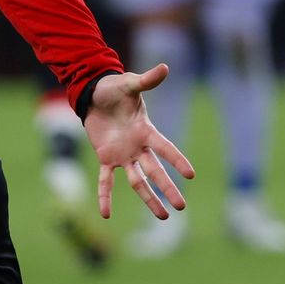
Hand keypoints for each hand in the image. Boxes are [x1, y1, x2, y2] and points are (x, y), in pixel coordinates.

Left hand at [83, 66, 195, 219]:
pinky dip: (105, 196)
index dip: (177, 160)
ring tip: (163, 216)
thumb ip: (146, 80)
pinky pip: (106, 181)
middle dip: (167, 188)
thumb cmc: (115, 89)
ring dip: (148, 198)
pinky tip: (105, 214)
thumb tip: (165, 67)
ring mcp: (123, 154)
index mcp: (146, 130)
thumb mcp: (129, 84)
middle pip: (155, 171)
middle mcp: (138, 146)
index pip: (165, 147)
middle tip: (181, 206)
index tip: (191, 174)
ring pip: (137, 181)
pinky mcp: (106, 157)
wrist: (93, 94)